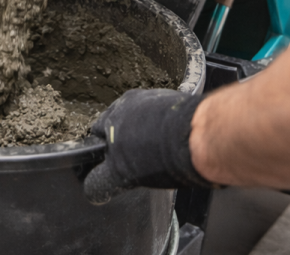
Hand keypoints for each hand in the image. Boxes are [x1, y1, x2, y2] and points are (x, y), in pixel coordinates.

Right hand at [84, 89, 208, 203]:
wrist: (198, 138)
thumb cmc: (158, 153)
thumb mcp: (121, 174)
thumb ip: (102, 181)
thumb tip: (91, 190)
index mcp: (112, 114)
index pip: (98, 132)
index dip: (104, 151)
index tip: (113, 164)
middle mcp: (130, 101)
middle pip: (122, 124)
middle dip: (127, 141)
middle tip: (138, 162)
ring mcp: (154, 98)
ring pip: (143, 120)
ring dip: (147, 134)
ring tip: (160, 155)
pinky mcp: (176, 100)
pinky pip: (165, 117)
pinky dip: (166, 129)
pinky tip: (174, 147)